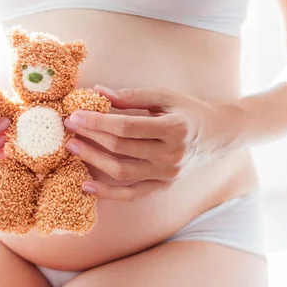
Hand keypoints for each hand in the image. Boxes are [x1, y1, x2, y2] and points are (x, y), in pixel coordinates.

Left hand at [63, 86, 247, 200]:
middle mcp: (171, 155)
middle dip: (91, 137)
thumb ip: (132, 96)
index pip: (127, 127)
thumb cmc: (188, 111)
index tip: (75, 115)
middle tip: (69, 127)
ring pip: (122, 172)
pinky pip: (131, 194)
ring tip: (73, 146)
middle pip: (121, 148)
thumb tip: (98, 92)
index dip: (98, 121)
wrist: (217, 135)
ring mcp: (167, 175)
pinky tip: (85, 184)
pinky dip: (107, 193)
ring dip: (93, 160)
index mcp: (174, 128)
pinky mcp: (163, 187)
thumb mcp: (165, 96)